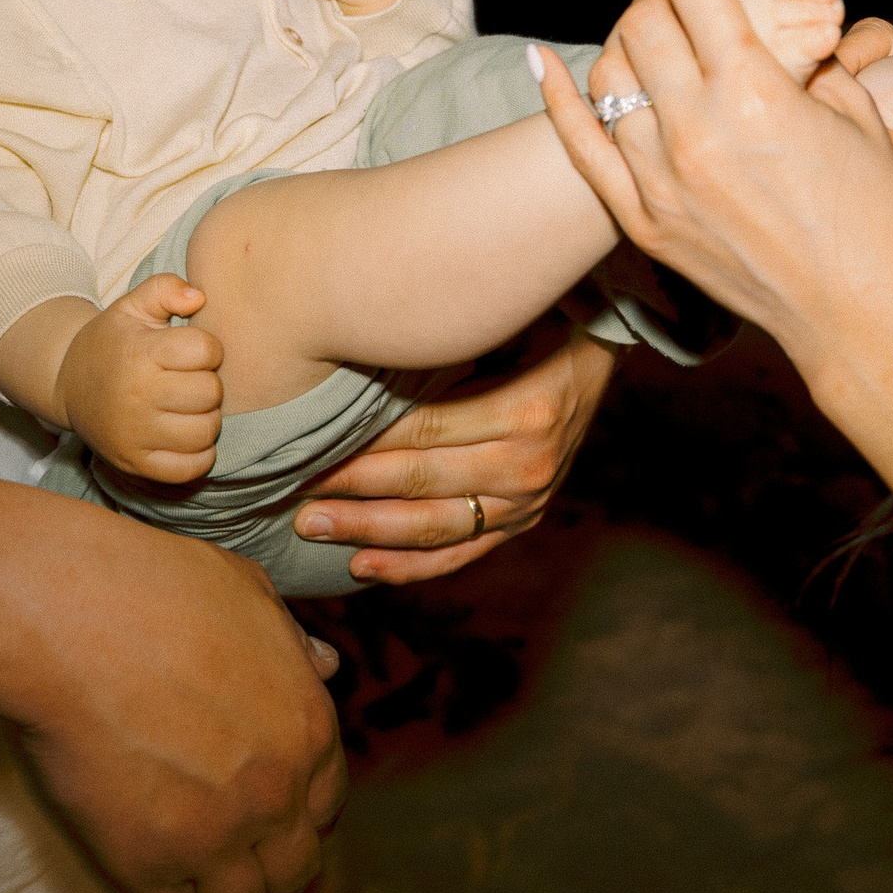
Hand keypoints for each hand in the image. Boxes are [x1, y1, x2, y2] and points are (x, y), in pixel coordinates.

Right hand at [6, 525, 348, 892]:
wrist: (76, 619)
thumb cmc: (158, 589)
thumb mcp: (251, 594)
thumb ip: (291, 641)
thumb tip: (323, 662)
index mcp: (307, 727)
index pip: (328, 799)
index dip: (301, 805)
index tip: (273, 806)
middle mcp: (274, 792)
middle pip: (295, 866)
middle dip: (270, 859)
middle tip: (236, 848)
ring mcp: (213, 836)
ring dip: (224, 892)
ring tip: (195, 874)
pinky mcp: (146, 863)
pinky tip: (149, 880)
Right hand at [56, 276, 227, 483]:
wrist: (67, 385)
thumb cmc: (112, 342)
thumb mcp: (132, 306)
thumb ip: (166, 288)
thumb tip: (198, 297)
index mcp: (140, 354)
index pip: (206, 351)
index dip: (208, 348)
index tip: (191, 350)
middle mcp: (137, 396)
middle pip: (210, 392)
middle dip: (208, 382)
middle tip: (189, 379)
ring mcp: (135, 434)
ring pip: (206, 431)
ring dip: (207, 417)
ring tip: (189, 406)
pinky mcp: (135, 463)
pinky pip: (190, 467)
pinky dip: (199, 454)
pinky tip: (188, 434)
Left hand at [290, 320, 616, 582]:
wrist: (600, 355)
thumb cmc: (538, 326)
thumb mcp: (498, 326)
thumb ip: (442, 351)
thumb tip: (353, 360)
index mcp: (524, 409)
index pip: (423, 430)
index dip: (361, 440)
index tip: (307, 443)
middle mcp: (528, 462)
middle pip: (421, 480)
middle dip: (350, 486)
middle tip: (293, 489)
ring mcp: (529, 499)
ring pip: (434, 525)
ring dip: (367, 530)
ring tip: (312, 526)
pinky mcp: (525, 520)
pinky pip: (461, 552)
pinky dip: (410, 566)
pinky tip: (362, 566)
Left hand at [538, 0, 892, 370]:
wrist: (858, 316)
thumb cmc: (874, 215)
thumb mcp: (853, 116)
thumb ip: (810, 59)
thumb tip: (786, 20)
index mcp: (756, 92)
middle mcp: (696, 130)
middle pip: (643, 23)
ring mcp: (661, 179)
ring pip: (608, 77)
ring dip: (626, 43)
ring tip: (648, 35)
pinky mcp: (643, 221)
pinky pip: (579, 147)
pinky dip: (559, 99)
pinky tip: (544, 63)